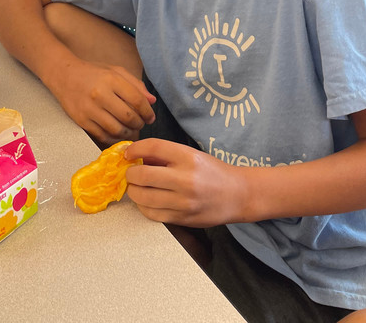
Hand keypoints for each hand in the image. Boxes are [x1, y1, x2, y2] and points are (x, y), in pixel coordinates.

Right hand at [54, 60, 155, 145]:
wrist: (65, 76)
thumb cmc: (93, 73)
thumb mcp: (116, 71)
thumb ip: (136, 85)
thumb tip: (152, 101)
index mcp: (111, 79)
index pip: (136, 100)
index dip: (148, 112)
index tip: (151, 117)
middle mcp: (100, 94)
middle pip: (128, 117)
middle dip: (139, 124)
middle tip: (142, 124)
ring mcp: (90, 109)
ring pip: (116, 129)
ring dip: (128, 133)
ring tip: (132, 130)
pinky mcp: (82, 121)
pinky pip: (102, 136)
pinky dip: (114, 138)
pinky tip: (119, 134)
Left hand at [124, 138, 245, 226]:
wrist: (237, 195)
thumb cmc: (213, 171)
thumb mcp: (192, 155)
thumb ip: (166, 155)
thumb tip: (138, 156)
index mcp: (188, 157)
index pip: (154, 147)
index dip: (136, 149)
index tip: (128, 153)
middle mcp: (185, 179)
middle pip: (143, 175)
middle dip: (130, 173)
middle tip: (130, 172)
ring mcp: (183, 201)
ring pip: (144, 197)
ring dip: (133, 191)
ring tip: (136, 186)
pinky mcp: (181, 218)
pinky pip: (152, 214)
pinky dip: (143, 206)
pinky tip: (145, 201)